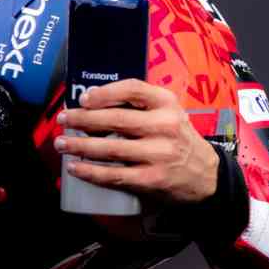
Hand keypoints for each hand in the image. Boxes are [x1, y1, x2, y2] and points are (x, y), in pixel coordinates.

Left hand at [54, 79, 219, 204]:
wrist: (207, 175)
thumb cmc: (178, 139)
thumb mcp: (169, 112)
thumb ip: (140, 104)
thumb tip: (93, 101)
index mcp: (167, 104)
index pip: (132, 89)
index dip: (104, 93)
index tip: (83, 98)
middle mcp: (164, 126)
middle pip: (116, 119)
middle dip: (83, 119)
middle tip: (63, 119)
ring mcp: (158, 154)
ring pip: (111, 148)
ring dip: (80, 146)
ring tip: (61, 143)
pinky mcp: (152, 179)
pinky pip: (114, 175)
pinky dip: (90, 171)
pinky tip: (75, 167)